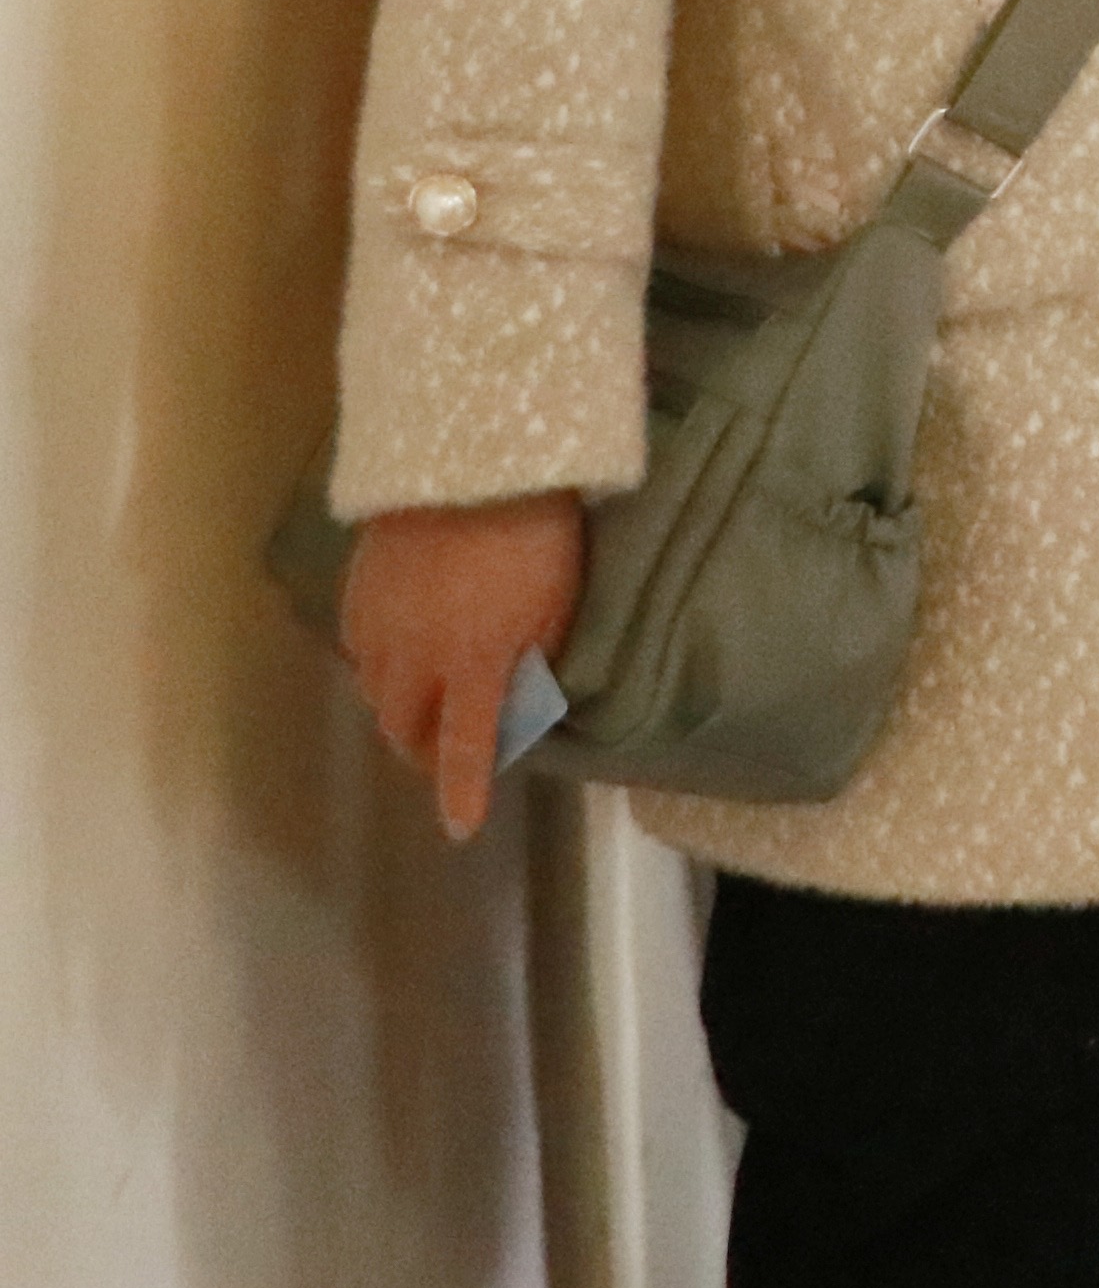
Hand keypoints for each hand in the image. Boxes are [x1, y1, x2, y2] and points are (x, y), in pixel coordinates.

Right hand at [342, 492, 584, 839]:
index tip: (460, 828)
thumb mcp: (555, 607)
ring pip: (376, 693)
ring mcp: (376, 626)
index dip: (462, 792)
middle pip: (405, 730)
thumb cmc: (535, 535)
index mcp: (473, 667)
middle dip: (424, 750)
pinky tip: (401, 648)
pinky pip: (359, 650)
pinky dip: (379, 664)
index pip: (466, 749)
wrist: (470, 460)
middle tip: (448, 748)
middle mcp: (414, 659)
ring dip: (400, 707)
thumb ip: (533, 665)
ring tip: (428, 697)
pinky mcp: (354, 593)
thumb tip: (516, 710)